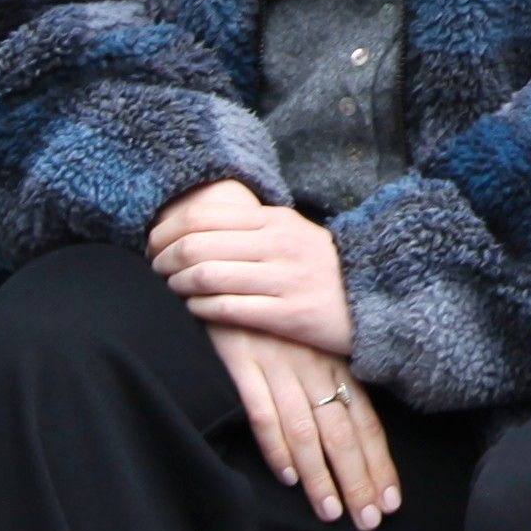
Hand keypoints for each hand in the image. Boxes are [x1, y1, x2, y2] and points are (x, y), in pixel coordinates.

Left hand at [147, 179, 356, 357]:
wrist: (375, 298)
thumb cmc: (323, 268)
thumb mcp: (292, 234)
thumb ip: (249, 228)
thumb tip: (195, 227)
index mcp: (275, 220)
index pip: (204, 216)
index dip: (168, 230)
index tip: (154, 242)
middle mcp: (278, 245)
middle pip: (197, 245)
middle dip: (164, 258)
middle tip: (155, 267)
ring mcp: (284, 280)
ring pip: (207, 276)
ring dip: (178, 283)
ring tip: (172, 287)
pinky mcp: (288, 315)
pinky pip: (228, 309)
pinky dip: (201, 308)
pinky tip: (195, 308)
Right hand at [210, 323, 401, 530]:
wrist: (228, 274)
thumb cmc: (272, 319)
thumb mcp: (310, 345)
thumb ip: (329, 384)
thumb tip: (350, 435)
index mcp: (335, 364)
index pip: (366, 422)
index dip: (379, 463)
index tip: (391, 500)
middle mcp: (314, 368)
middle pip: (344, 433)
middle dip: (358, 479)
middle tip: (369, 520)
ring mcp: (279, 367)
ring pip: (308, 431)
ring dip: (321, 476)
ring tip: (331, 512)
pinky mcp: (243, 365)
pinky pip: (264, 412)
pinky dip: (276, 446)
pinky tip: (287, 476)